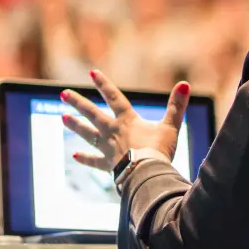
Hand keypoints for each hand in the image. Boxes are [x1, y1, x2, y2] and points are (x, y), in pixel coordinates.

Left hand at [60, 70, 190, 170]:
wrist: (146, 175)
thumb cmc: (159, 150)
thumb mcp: (170, 126)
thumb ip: (177, 105)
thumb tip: (185, 84)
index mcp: (128, 120)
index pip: (114, 97)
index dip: (104, 84)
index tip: (92, 73)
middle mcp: (113, 131)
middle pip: (93, 114)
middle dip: (78, 103)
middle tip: (63, 94)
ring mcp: (108, 149)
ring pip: (88, 134)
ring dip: (75, 126)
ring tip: (63, 118)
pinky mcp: (109, 165)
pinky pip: (95, 161)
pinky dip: (86, 159)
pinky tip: (75, 156)